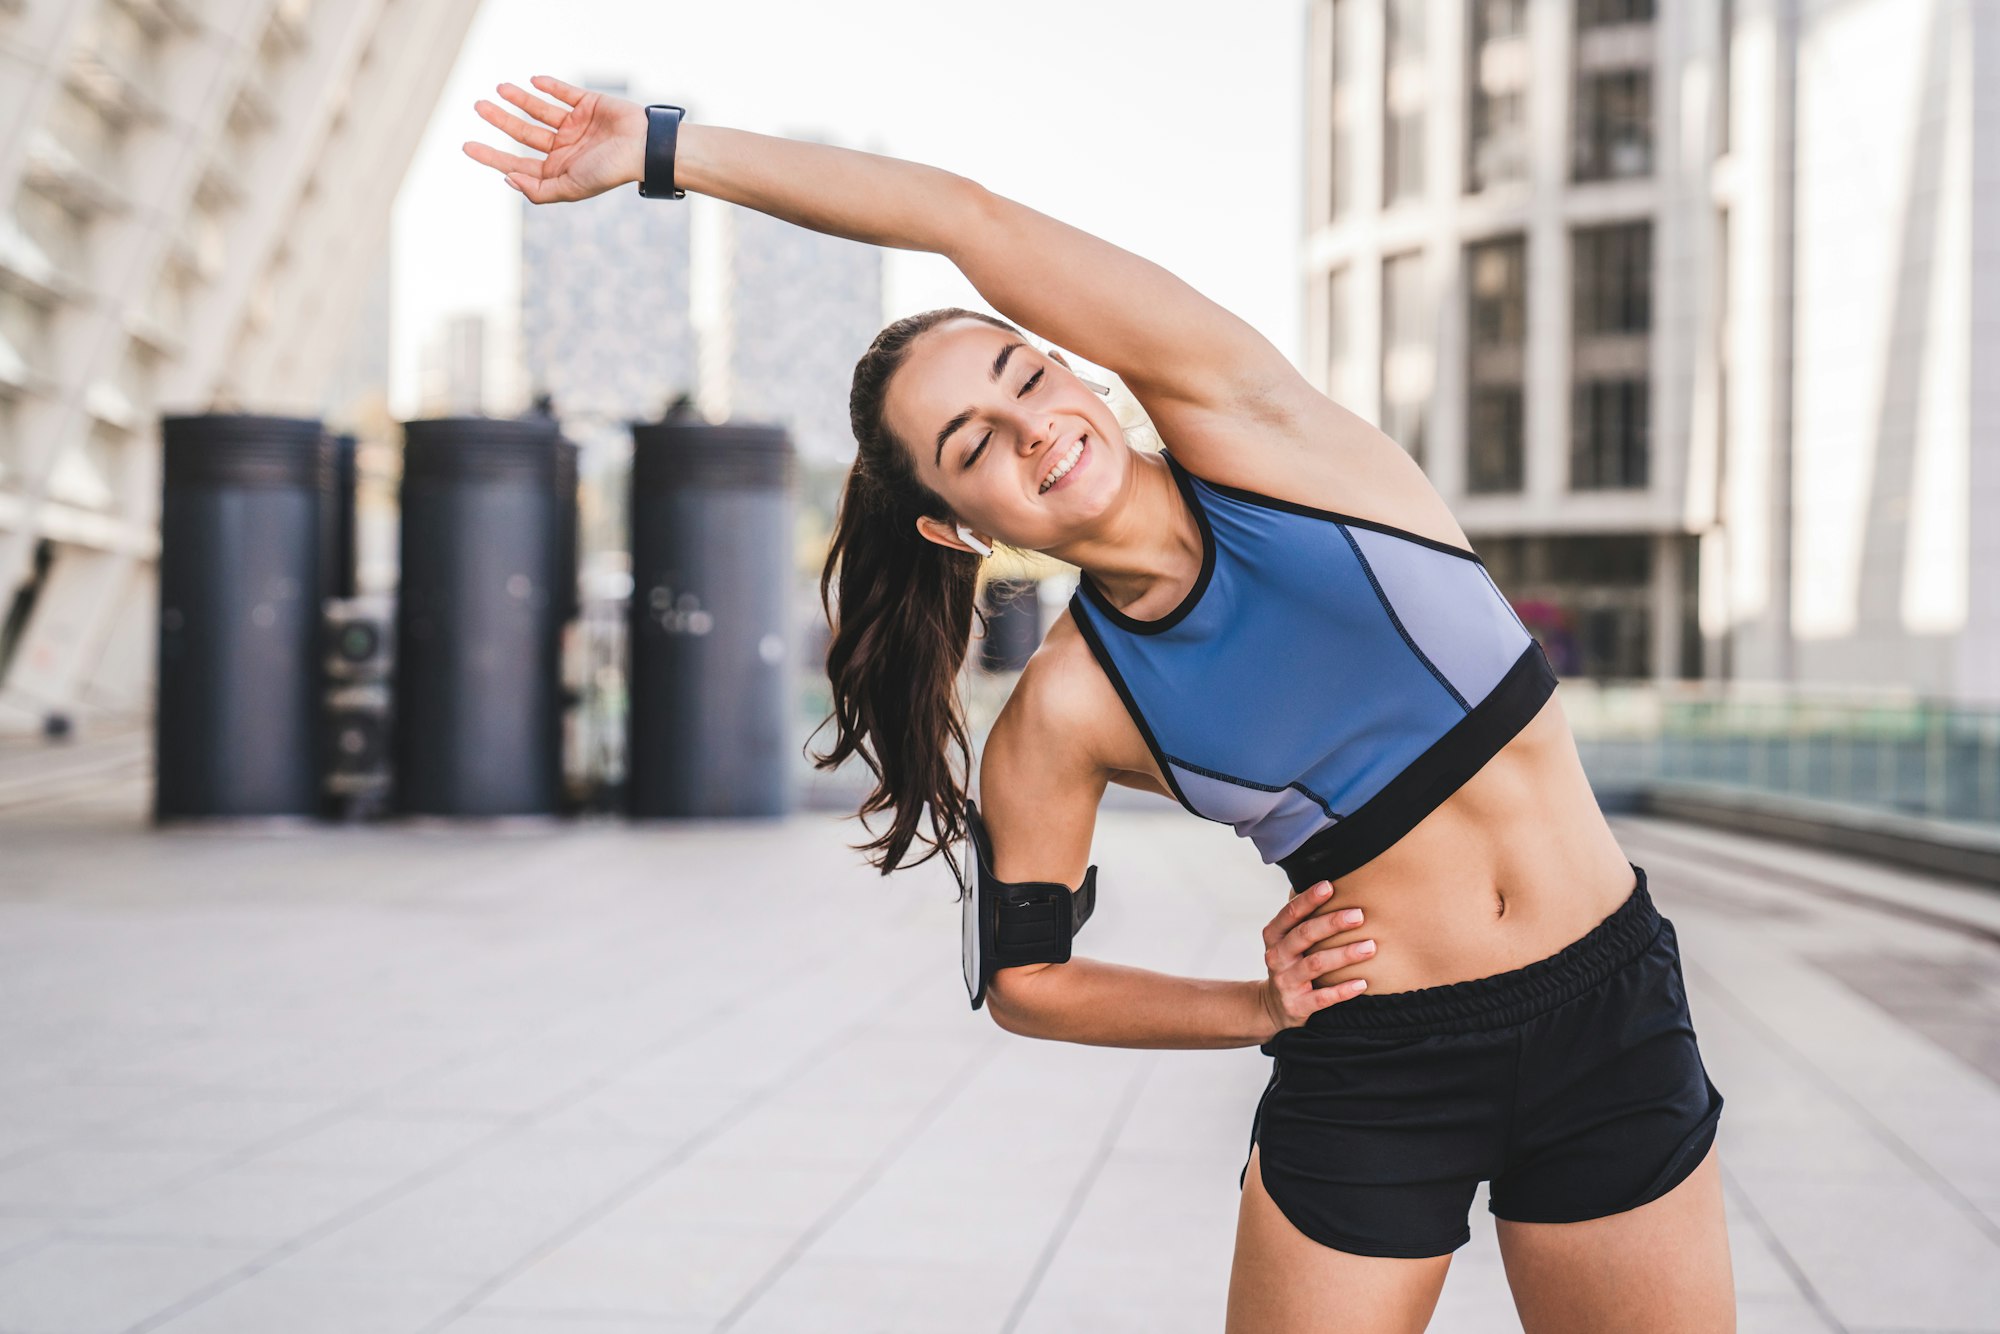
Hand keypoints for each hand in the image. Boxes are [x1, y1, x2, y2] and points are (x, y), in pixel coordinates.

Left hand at [462, 75, 648, 204]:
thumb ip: (539, 190)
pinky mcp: (588, 104)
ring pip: (539, 109)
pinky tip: (534, 80)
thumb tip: (507, 179)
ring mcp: (576, 125)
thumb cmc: (609, 171)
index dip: (492, 156)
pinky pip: (564, 93)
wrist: (645, 147)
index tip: (468, 146)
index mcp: (559, 169)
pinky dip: (550, 86)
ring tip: (500, 88)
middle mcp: (564, 147)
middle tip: (479, 107)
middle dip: (501, 120)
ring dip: (520, 99)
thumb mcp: (570, 188)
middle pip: (524, 132)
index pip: (518, 163)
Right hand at [1257, 882, 1372, 1035]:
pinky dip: (1343, 990)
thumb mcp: (1286, 938)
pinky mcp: (1297, 1006)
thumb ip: (1300, 915)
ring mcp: (1286, 982)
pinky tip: (1363, 982)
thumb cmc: (1291, 960)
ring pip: (1316, 965)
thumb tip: (1325, 876)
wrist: (1274, 1006)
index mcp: (1274, 935)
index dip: (1308, 899)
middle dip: (1332, 923)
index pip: (1290, 913)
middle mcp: (1277, 956)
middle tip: (1359, 914)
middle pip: (1304, 935)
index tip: (1330, 886)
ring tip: (1370, 946)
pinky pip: (1323, 998)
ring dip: (1344, 954)